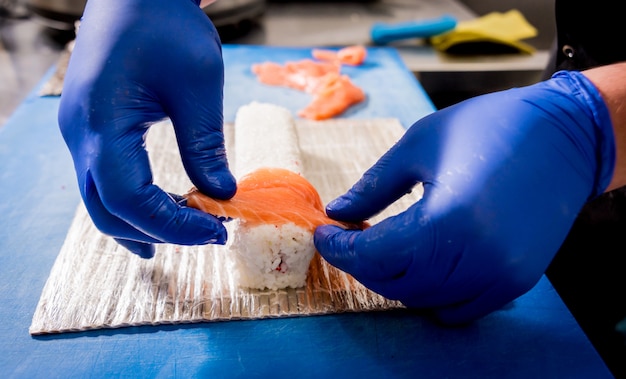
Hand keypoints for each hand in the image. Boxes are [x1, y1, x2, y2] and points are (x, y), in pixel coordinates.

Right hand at [58, 0, 235, 257]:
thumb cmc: (166, 25)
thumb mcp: (197, 85)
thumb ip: (205, 145)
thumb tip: (223, 194)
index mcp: (102, 123)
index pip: (129, 200)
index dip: (173, 225)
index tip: (218, 230)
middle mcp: (81, 134)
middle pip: (106, 210)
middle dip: (157, 231)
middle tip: (207, 233)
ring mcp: (80, 132)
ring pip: (100, 200)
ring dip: (142, 222)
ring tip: (188, 229)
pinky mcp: (90, 128)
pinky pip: (104, 180)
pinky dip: (135, 201)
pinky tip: (165, 207)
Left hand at [314, 71, 614, 323]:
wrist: (564, 136)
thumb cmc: (489, 127)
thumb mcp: (420, 144)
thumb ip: (374, 187)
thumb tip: (338, 212)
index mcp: (447, 220)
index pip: (373, 255)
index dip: (340, 248)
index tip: (323, 233)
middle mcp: (475, 258)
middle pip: (395, 283)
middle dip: (361, 263)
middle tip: (346, 238)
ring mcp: (500, 275)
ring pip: (423, 299)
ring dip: (393, 278)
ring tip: (379, 246)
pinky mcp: (516, 280)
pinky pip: (459, 307)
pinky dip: (430, 295)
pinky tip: (418, 266)